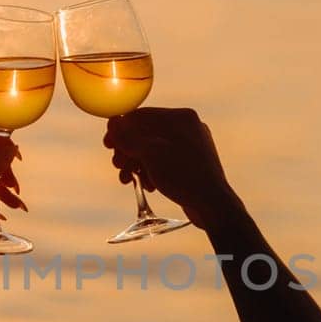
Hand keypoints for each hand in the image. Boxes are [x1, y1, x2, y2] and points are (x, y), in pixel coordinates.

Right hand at [103, 108, 238, 229]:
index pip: (142, 116)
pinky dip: (151, 171)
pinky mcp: (191, 164)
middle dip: (128, 151)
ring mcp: (191, 146)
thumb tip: (113, 123)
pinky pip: (164, 162)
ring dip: (136, 164)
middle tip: (118, 166)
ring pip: (153, 150)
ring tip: (128, 180)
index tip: (108, 144)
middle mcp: (188, 127)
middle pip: (146, 134)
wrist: (212, 204)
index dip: (121, 130)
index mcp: (181, 117)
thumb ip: (128, 137)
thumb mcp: (150, 154)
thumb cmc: (183, 175)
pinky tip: (148, 185)